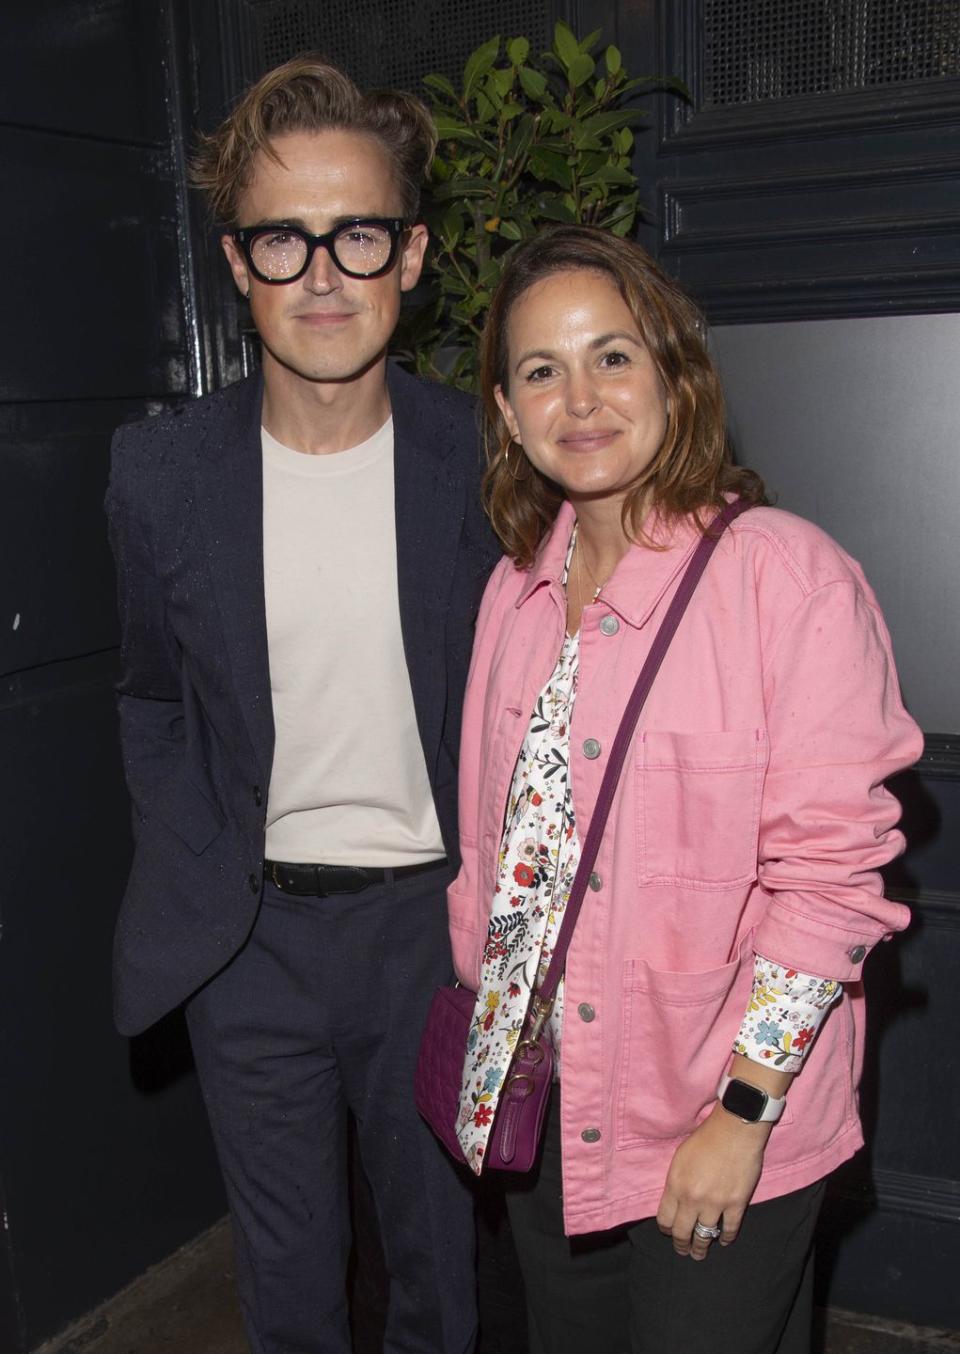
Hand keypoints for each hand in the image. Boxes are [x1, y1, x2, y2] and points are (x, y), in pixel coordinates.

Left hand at [655, 1102, 770, 1260]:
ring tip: (700, 1254)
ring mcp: (715, 1204)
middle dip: (681, 1245)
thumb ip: (676, 1182)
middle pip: (682, 1233)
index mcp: (675, 1185)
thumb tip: (676, 1202)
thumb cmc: (705, 1138)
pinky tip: (724, 1241)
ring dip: (701, 1248)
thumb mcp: (680, 1157)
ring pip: (705, 1236)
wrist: (735, 1129)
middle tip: (684, 1251)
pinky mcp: (736, 1204)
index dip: (666, 1229)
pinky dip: (726, 1238)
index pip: (665, 1219)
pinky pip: (730, 1230)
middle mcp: (692, 1198)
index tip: (669, 1232)